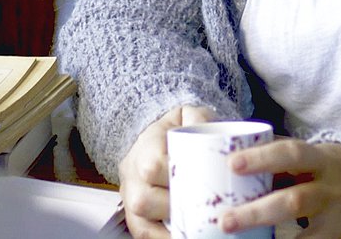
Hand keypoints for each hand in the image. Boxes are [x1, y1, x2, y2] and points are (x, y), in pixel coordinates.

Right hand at [118, 105, 214, 238]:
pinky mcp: (134, 215)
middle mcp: (131, 174)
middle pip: (142, 201)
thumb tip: (210, 134)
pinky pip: (143, 234)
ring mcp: (130, 196)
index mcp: (144, 148)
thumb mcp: (189, 115)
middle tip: (203, 212)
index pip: (152, 167)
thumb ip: (199, 118)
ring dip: (168, 232)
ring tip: (195, 232)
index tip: (199, 183)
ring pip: (139, 224)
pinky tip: (184, 237)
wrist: (158, 137)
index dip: (174, 178)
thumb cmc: (177, 129)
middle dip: (174, 211)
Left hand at [221, 140, 340, 237]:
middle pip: (294, 201)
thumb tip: (222, 150)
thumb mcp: (304, 154)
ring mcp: (339, 219)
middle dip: (257, 213)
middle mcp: (330, 189)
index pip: (290, 153)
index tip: (231, 163)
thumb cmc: (320, 166)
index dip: (262, 158)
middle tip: (225, 220)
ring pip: (308, 235)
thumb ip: (272, 154)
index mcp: (319, 159)